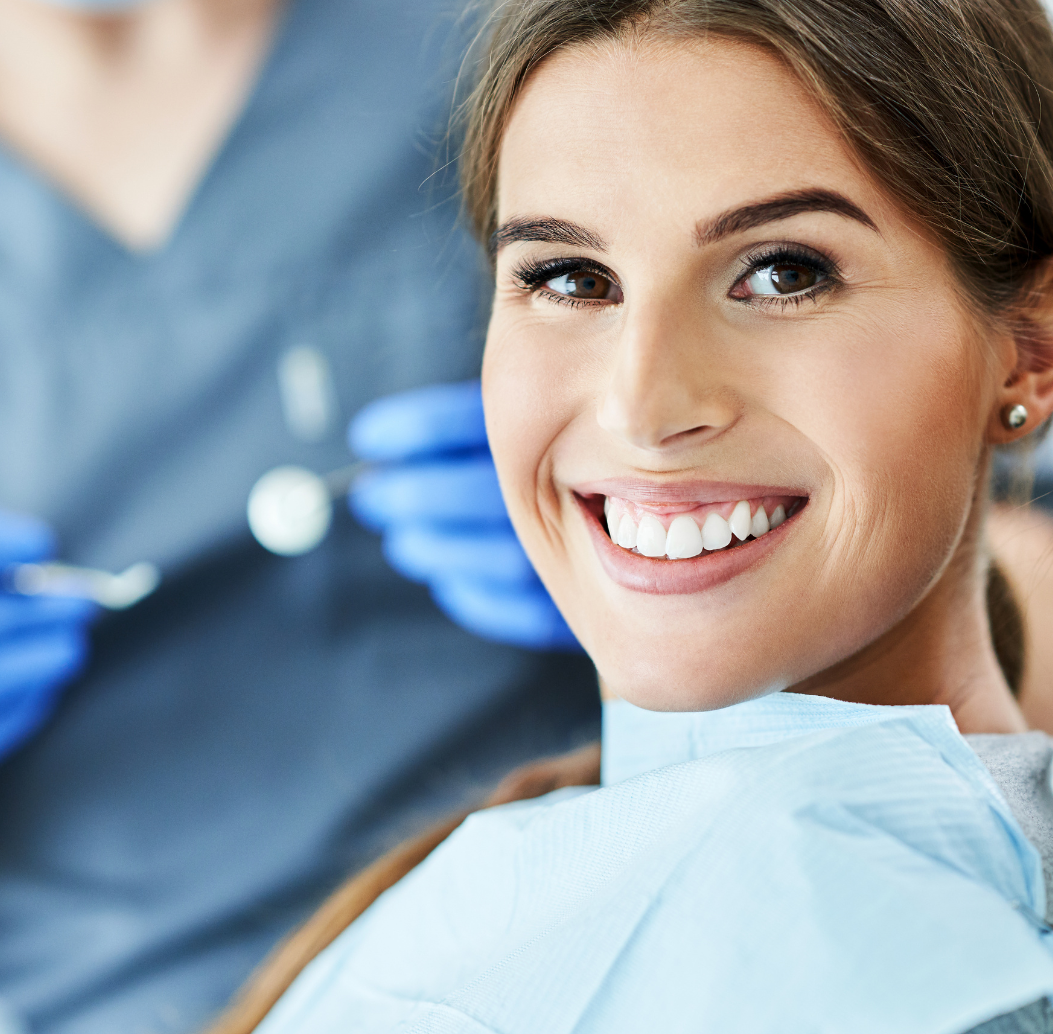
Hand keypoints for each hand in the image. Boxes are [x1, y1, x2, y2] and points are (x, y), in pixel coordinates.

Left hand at [348, 381, 577, 650]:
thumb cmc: (600, 449)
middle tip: (373, 496)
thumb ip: (496, 411)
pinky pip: (510, 610)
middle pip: (459, 493)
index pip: (459, 423)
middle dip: (405, 495)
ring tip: (405, 541)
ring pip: (483, 556)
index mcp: (556, 423)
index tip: (366, 436)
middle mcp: (568, 487)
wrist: (685, 526)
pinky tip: (452, 581)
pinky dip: (474, 597)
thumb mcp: (556, 405)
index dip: (404, 429)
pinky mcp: (579, 609)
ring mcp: (577, 554)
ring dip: (431, 548)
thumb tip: (381, 436)